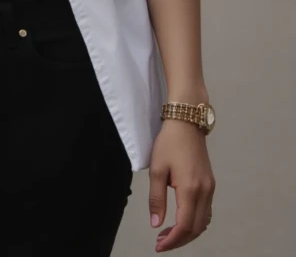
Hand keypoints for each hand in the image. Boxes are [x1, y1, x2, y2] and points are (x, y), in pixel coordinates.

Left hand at [148, 119, 215, 251]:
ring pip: (204, 222)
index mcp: (190, 189)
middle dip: (180, 240)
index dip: (173, 240)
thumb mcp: (157, 169)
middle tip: (161, 242)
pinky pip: (206, 212)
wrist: (186, 123)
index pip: (185, 226)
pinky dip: (196, 222)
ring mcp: (210, 188)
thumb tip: (156, 224)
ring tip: (169, 233)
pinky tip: (182, 220)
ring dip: (188, 233)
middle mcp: (205, 192)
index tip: (158, 245)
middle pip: (196, 228)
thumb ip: (156, 199)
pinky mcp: (210, 184)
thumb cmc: (169, 143)